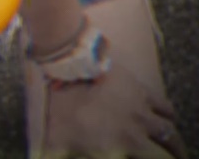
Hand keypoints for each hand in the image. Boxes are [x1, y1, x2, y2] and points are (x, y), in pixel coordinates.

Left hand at [41, 59, 187, 158]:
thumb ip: (58, 157)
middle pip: (169, 149)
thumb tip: (40, 158)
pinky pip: (165, 107)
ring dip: (172, 141)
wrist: (66, 65)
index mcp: (119, 147)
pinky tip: (165, 119)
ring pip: (169, 131)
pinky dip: (168, 116)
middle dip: (173, 156)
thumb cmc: (56, 106)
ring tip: (171, 146)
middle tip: (171, 158)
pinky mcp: (140, 88)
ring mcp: (141, 109)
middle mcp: (136, 131)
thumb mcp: (54, 144)